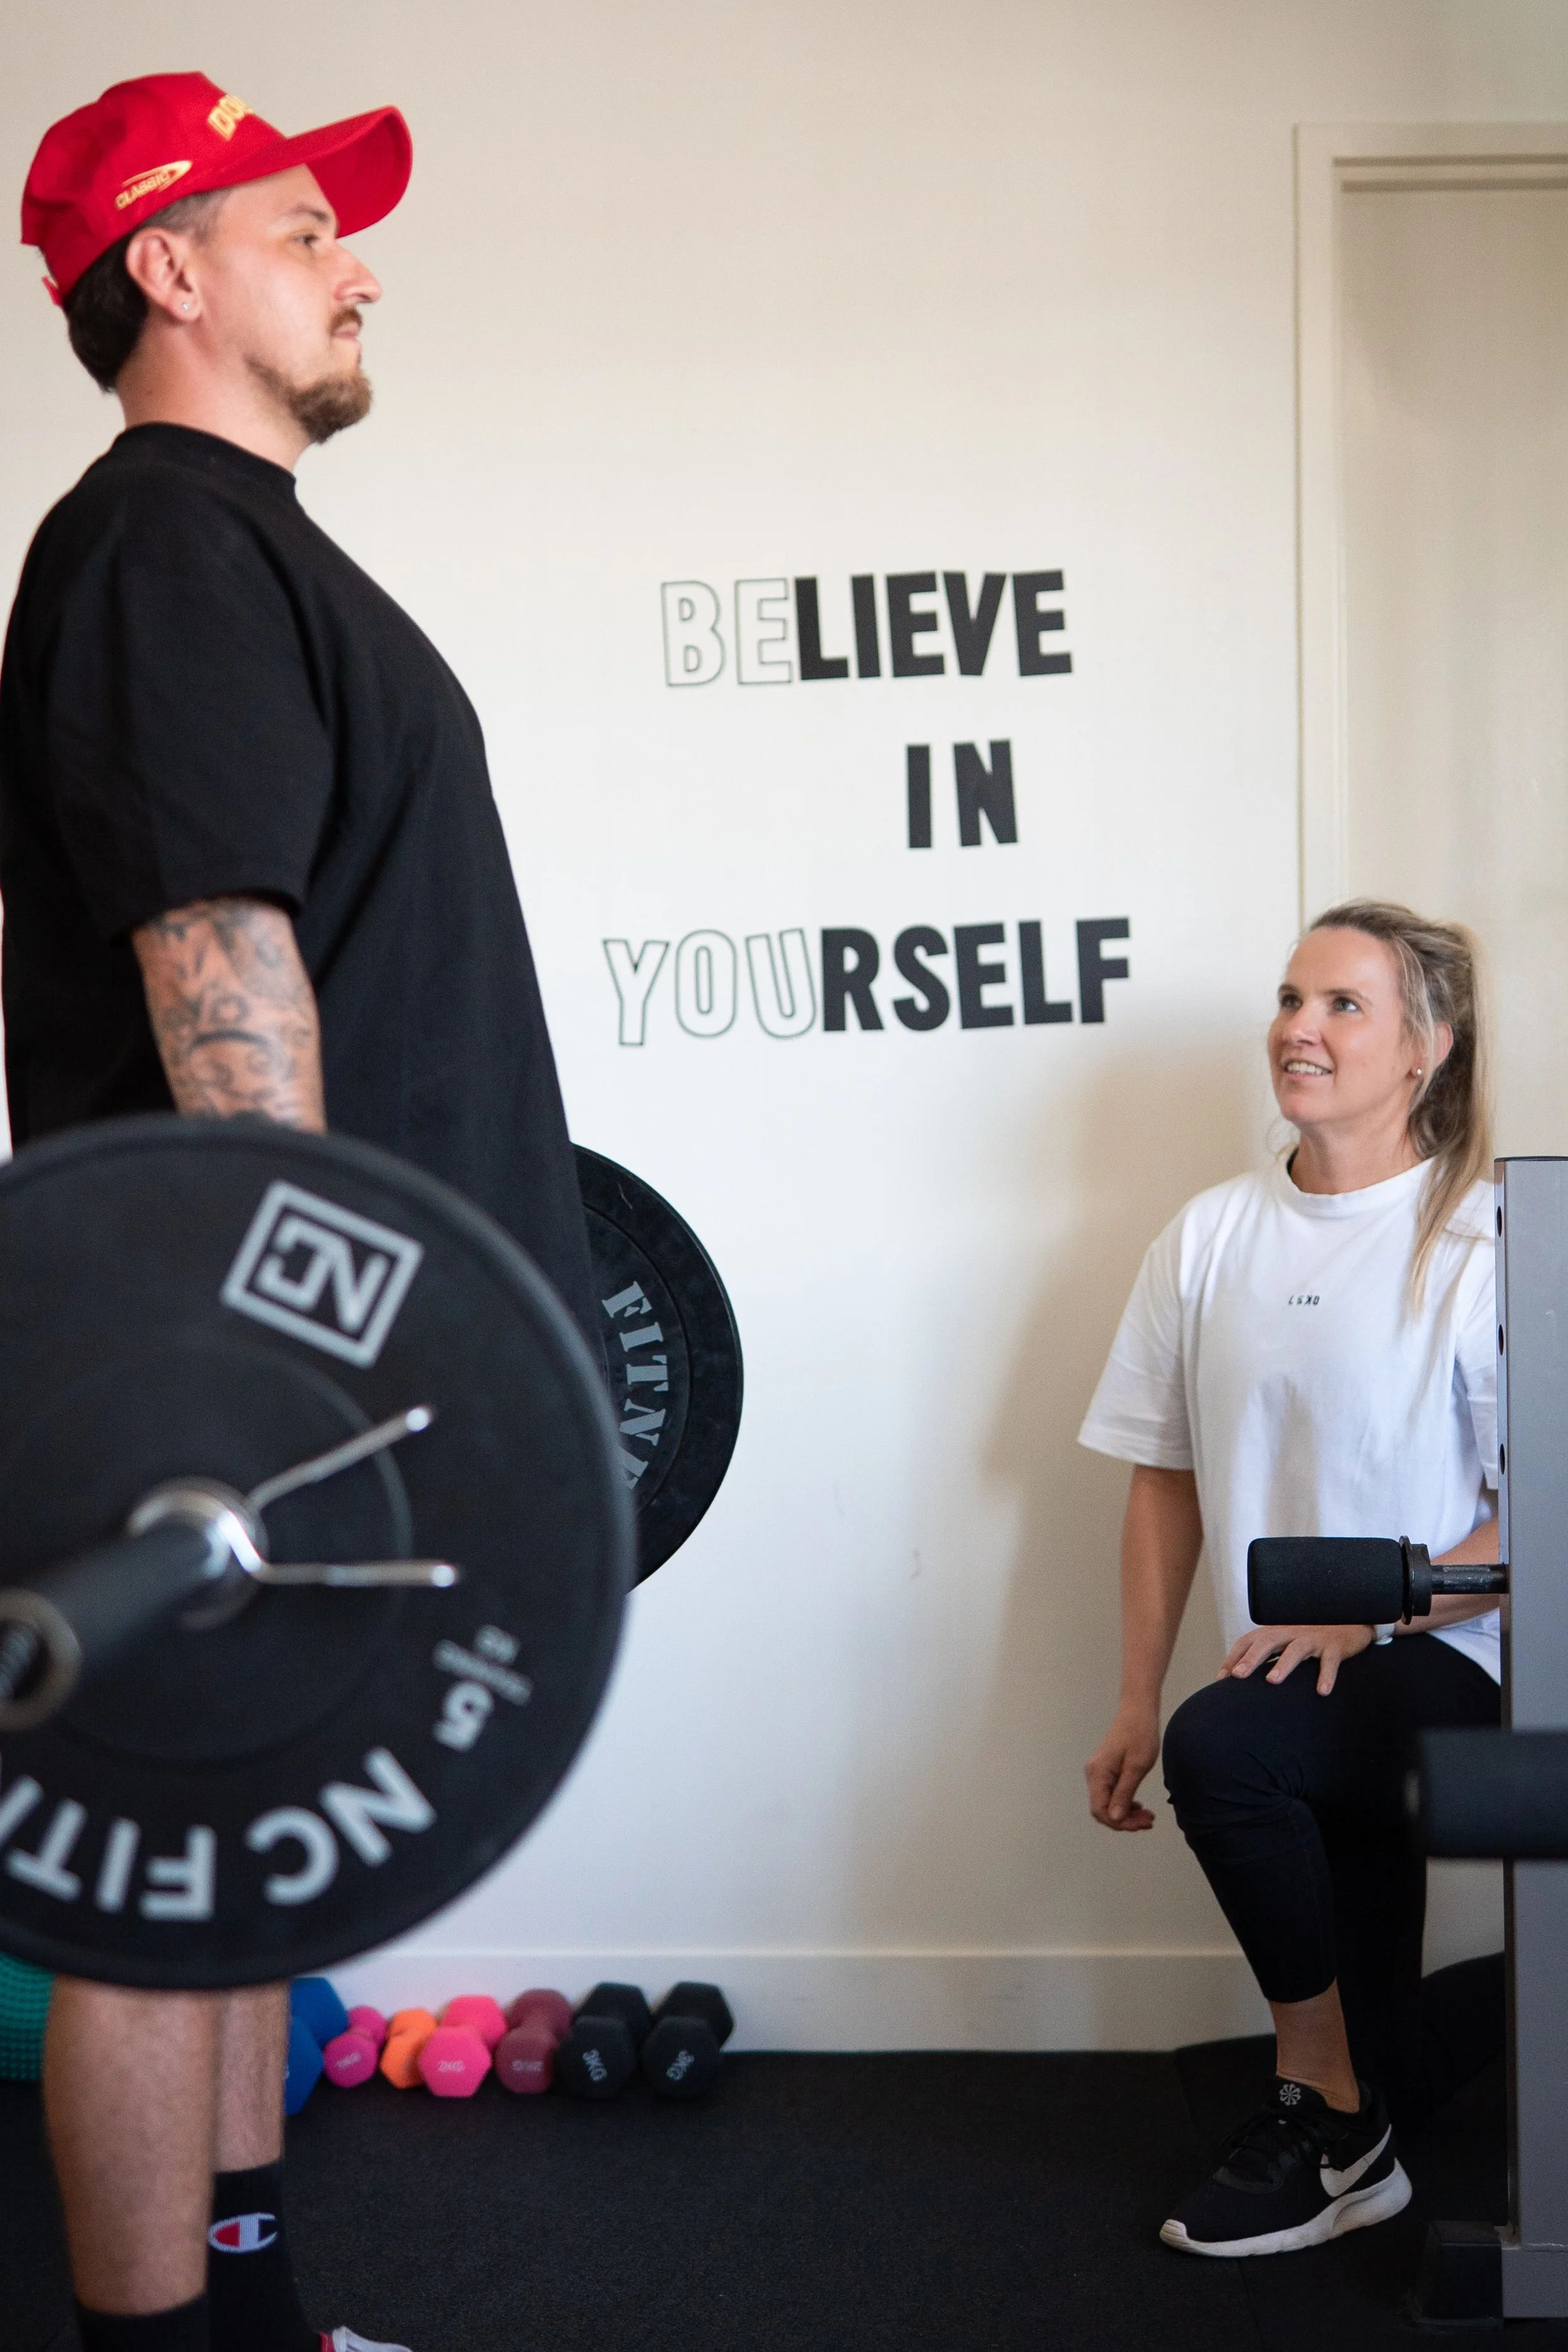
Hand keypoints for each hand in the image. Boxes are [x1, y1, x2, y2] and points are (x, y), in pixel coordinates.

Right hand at [1086, 1700, 1161, 1830]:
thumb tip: (1114, 1818)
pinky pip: (1111, 1793)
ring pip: (1108, 1802)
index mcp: (1099, 1773)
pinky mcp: (1107, 1769)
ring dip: (1127, 1813)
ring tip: (1148, 1815)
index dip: (1119, 1823)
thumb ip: (1124, 1793)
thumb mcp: (1137, 1766)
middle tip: (1149, 1821)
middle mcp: (1094, 1774)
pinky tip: (1139, 1805)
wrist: (1138, 1710)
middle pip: (1103, 1809)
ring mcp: (1099, 1771)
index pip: (1100, 1810)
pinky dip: (1125, 1803)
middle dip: (1125, 1820)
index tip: (1141, 1824)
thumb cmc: (1140, 1734)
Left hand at [1219, 1622, 1373, 1695]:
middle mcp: (1292, 1632)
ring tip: (1272, 1681)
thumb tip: (1240, 1675)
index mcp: (1277, 1631)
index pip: (1249, 1640)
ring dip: (1284, 1664)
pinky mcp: (1335, 1646)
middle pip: (1268, 1641)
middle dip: (1251, 1658)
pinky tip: (1322, 1691)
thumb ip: (1268, 1655)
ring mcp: (1314, 1638)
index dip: (1234, 1656)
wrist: (1350, 1623)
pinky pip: (1330, 1661)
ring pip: (1296, 1649)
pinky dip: (1326, 1675)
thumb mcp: (1286, 1643)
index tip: (1222, 1676)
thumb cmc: (1312, 1637)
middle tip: (1238, 1676)